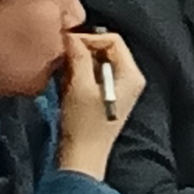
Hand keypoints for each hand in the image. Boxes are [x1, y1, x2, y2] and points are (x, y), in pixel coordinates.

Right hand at [54, 32, 146, 182]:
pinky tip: (65, 83)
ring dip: (77, 62)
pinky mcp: (105, 95)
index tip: (66, 42)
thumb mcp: (79, 86)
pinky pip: (91, 74)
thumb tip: (72, 36)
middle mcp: (129, 78)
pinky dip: (77, 74)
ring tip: (61, 71)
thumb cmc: (83, 124)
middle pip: (105, 49)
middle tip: (61, 54)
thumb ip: (78, 57)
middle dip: (82, 49)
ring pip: (96, 61)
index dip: (89, 37)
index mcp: (131, 74)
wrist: (82, 157)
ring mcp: (118, 87)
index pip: (113, 40)